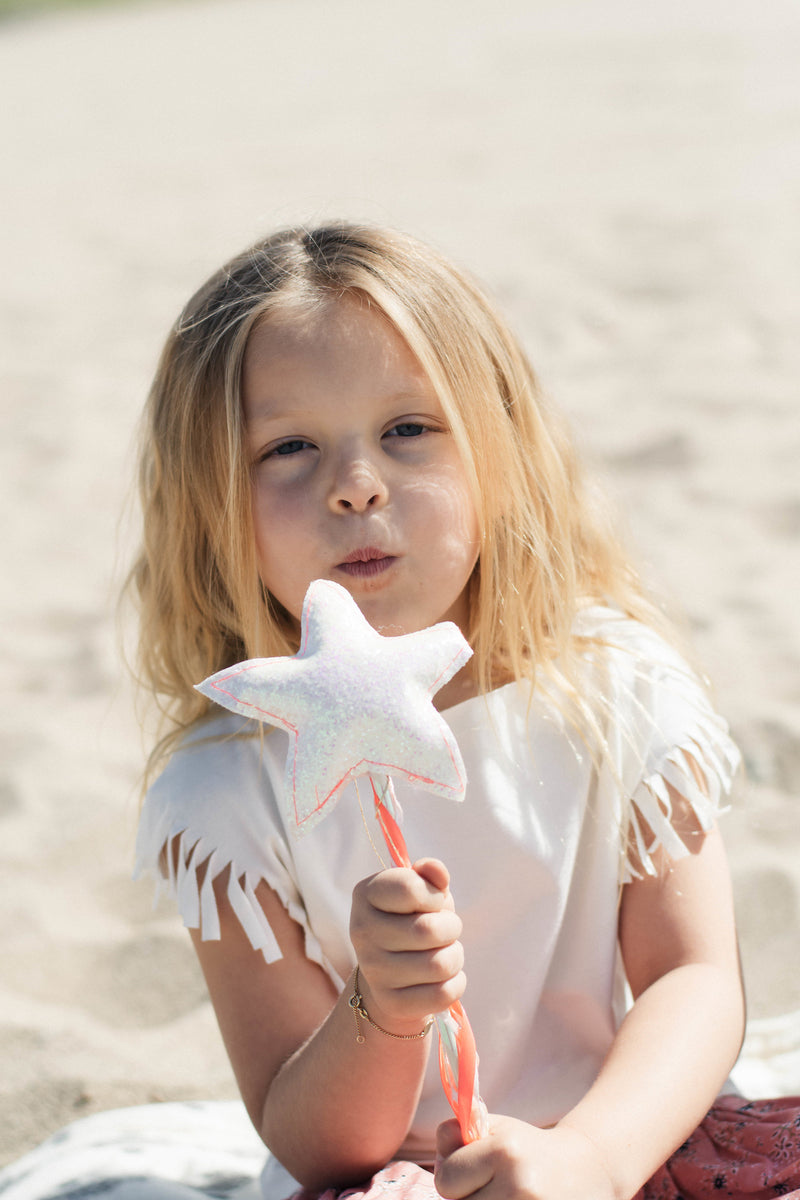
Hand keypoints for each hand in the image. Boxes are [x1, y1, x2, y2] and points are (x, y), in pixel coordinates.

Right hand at [349, 858, 464, 1029]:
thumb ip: (430, 874)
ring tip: (445, 951)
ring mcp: (373, 970)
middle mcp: (362, 931)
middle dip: (451, 927)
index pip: (410, 889)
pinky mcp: (391, 1002)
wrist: (390, 974)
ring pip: (440, 964)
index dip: (434, 895)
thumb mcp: (421, 891)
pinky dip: (456, 983)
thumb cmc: (411, 920)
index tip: (433, 902)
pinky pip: (443, 993)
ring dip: (455, 956)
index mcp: (365, 894)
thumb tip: (437, 873)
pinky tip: (444, 977)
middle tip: (446, 930)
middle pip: (429, 930)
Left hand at [434, 1115, 618, 1199]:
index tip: (477, 1168)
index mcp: (505, 1152)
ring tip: (505, 1197)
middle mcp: (520, 1186)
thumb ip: (458, 1137)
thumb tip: (440, 1149)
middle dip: (470, 1198)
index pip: (446, 1181)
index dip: (455, 1175)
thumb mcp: (496, 1130)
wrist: (586, 1171)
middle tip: (494, 1186)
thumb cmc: (529, 1149)